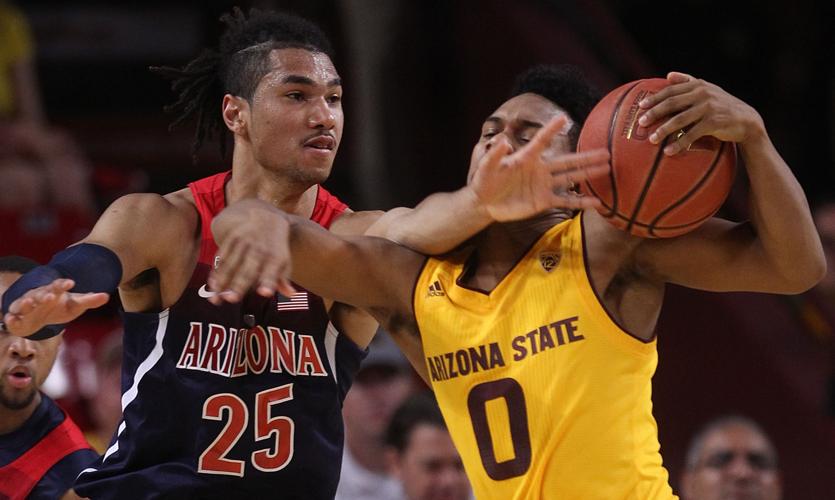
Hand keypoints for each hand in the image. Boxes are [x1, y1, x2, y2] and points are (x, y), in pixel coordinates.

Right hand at [2, 279, 108, 336]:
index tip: (71, 283)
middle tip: (52, 296)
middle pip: (40, 293)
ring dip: (26, 303)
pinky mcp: (17, 317)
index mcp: (53, 291)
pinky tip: (12, 319)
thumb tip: (106, 296)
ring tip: (30, 302)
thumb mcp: (75, 305)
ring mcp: (26, 306)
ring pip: (24, 303)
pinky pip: (12, 317)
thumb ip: (89, 300)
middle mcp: (38, 296)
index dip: (63, 284)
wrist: (40, 316)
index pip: (58, 285)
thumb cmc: (59, 307)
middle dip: (45, 294)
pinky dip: (11, 319)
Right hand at [208, 206, 296, 304]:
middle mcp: (260, 249)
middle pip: (248, 269)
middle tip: (231, 299)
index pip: (272, 271)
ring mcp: (244, 242)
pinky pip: (222, 256)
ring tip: (216, 299)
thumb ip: (284, 279)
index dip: (268, 281)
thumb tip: (291, 294)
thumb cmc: (276, 249)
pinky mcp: (232, 238)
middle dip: (239, 284)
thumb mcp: (284, 261)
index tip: (265, 293)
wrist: (267, 219)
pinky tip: (212, 285)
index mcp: (275, 257)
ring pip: (231, 264)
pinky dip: (216, 271)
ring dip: (222, 282)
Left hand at [470, 115, 610, 221]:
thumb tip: (502, 141)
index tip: (564, 117)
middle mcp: (540, 169)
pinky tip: (597, 202)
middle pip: (567, 161)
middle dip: (586, 157)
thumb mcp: (486, 168)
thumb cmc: (484, 181)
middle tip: (606, 151)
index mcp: (526, 158)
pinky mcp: (543, 201)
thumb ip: (494, 155)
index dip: (551, 130)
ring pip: (571, 178)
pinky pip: (565, 200)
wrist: (485, 203)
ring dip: (588, 174)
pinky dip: (581, 202)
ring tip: (607, 169)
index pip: (541, 141)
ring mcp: (543, 185)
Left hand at [637, 72, 765, 154]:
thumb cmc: (722, 105)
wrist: (746, 120)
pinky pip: (692, 134)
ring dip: (663, 130)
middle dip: (654, 113)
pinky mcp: (714, 122)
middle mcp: (703, 94)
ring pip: (680, 119)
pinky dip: (679, 143)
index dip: (655, 98)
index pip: (671, 90)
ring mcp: (709, 107)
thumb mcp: (707, 90)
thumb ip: (688, 82)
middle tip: (641, 122)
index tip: (641, 106)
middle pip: (672, 103)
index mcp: (698, 85)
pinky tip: (669, 151)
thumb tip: (668, 75)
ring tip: (652, 139)